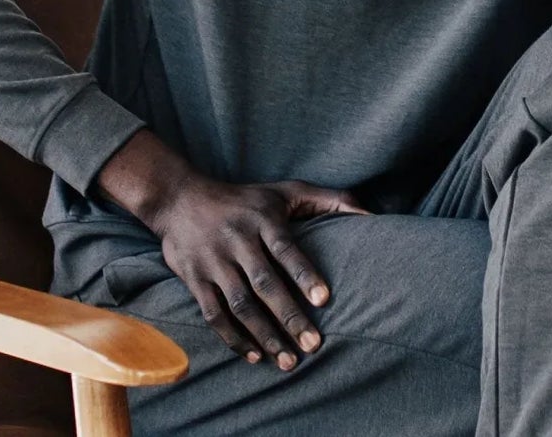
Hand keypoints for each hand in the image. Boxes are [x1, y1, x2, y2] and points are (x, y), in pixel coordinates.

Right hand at [147, 172, 372, 368]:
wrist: (180, 199)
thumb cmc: (245, 199)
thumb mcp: (286, 190)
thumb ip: (331, 200)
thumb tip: (371, 215)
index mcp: (263, 219)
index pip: (286, 249)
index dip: (305, 274)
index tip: (324, 300)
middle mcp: (238, 240)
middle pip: (265, 283)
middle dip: (289, 317)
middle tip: (313, 346)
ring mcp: (214, 261)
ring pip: (240, 304)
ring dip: (264, 335)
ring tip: (288, 361)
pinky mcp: (194, 279)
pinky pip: (214, 314)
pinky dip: (233, 338)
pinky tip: (254, 356)